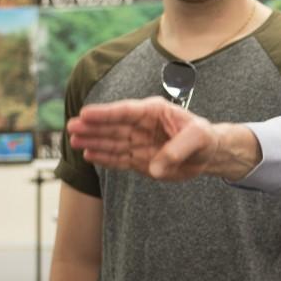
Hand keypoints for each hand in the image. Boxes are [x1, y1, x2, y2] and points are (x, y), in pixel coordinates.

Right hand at [67, 97, 228, 180]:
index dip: (106, 113)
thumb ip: (177, 150)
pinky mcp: (139, 159)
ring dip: (93, 142)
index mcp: (154, 111)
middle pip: (113, 126)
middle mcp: (142, 125)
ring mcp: (138, 142)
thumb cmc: (204, 139)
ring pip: (112, 142)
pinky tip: (89, 155)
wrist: (208, 154)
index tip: (86, 113)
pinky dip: (105, 158)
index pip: (126, 111)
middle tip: (72, 127)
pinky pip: (119, 158)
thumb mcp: (198, 138)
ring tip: (74, 141)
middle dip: (93, 127)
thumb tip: (155, 168)